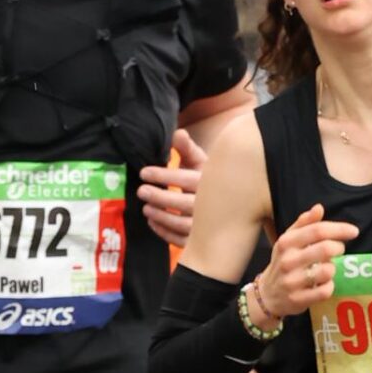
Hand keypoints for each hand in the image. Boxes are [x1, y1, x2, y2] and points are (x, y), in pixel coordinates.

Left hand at [140, 129, 205, 247]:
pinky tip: (152, 222)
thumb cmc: (208, 180)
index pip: (186, 179)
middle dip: (160, 197)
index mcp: (211, 183)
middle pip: (184, 203)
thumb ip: (186, 148)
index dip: (164, 175)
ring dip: (161, 216)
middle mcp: (212, 205)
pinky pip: (181, 239)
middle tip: (141, 191)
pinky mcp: (202, 239)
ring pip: (182, 223)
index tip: (144, 173)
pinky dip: (164, 232)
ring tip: (145, 208)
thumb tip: (176, 133)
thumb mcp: (200, 162)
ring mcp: (208, 225)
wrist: (230, 204)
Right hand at [257, 205, 359, 321]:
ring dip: (333, 268)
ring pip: (328, 271)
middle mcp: (288, 261)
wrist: (267, 295)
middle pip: (325, 249)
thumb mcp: (288, 240)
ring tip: (327, 268)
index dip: (339, 229)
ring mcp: (292, 282)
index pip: (317, 230)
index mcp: (286, 243)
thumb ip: (304, 223)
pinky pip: (325, 291)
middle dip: (339, 248)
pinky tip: (323, 284)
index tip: (353, 231)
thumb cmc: (283, 262)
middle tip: (338, 250)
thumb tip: (319, 208)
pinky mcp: (298, 300)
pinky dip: (330, 286)